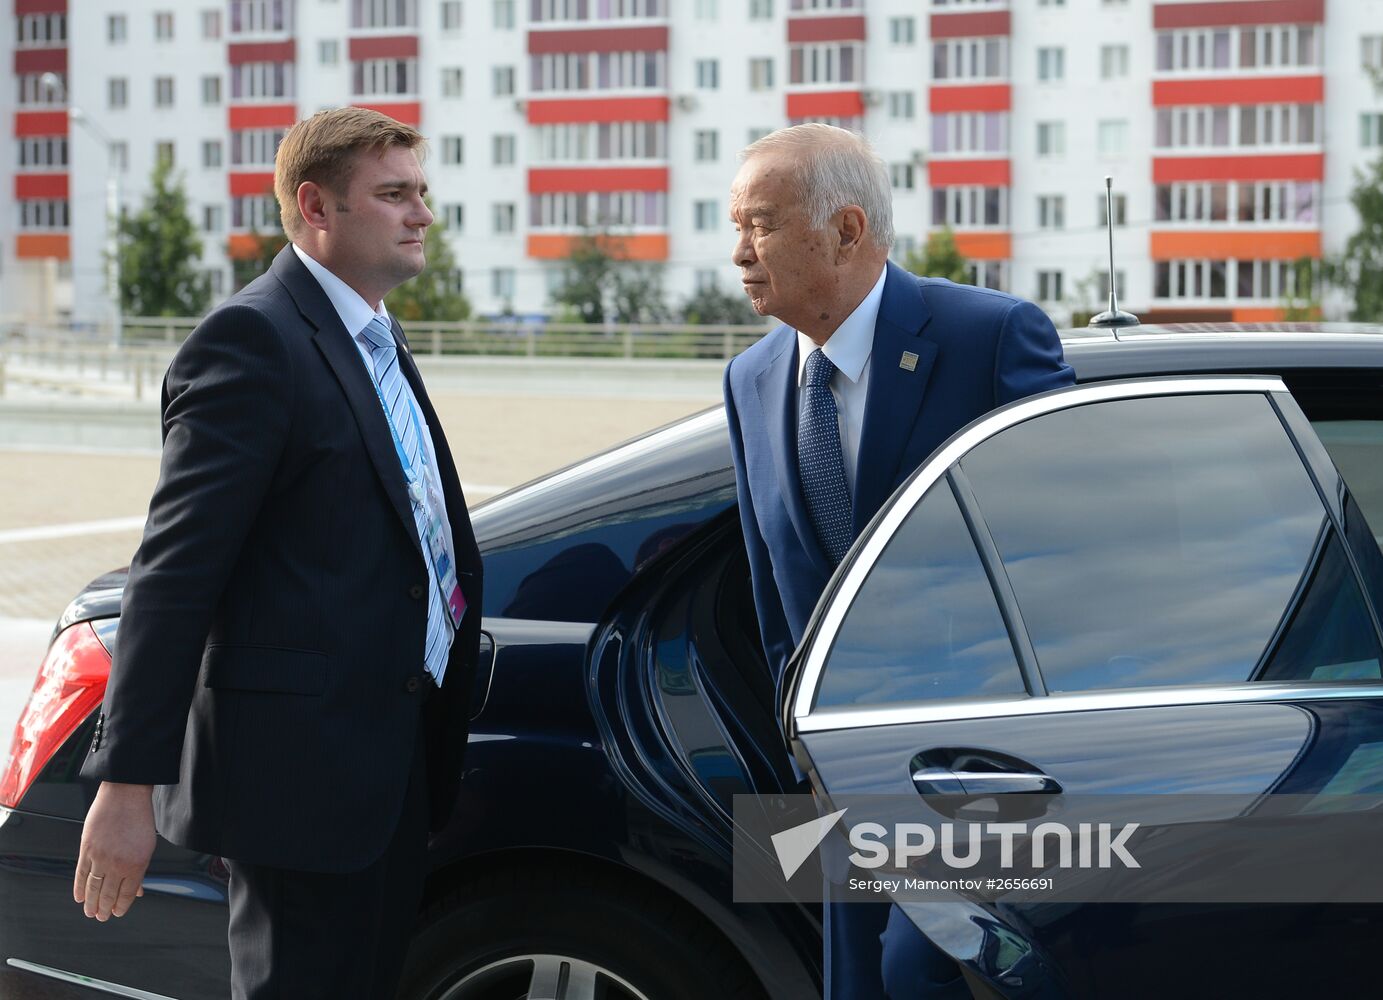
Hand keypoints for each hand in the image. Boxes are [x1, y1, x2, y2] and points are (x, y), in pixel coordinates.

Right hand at [73, 782, 155, 920]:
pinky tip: (79, 897)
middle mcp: (118, 863)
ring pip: (93, 888)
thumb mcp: (147, 846)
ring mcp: (100, 857)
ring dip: (91, 903)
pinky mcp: (86, 850)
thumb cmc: (139, 818)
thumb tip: (139, 891)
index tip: (117, 913)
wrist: (125, 795)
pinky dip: (79, 888)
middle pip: (108, 894)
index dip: (122, 906)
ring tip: (90, 913)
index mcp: (137, 864)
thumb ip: (141, 870)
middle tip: (102, 917)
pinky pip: (81, 874)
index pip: (127, 893)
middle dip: (105, 909)